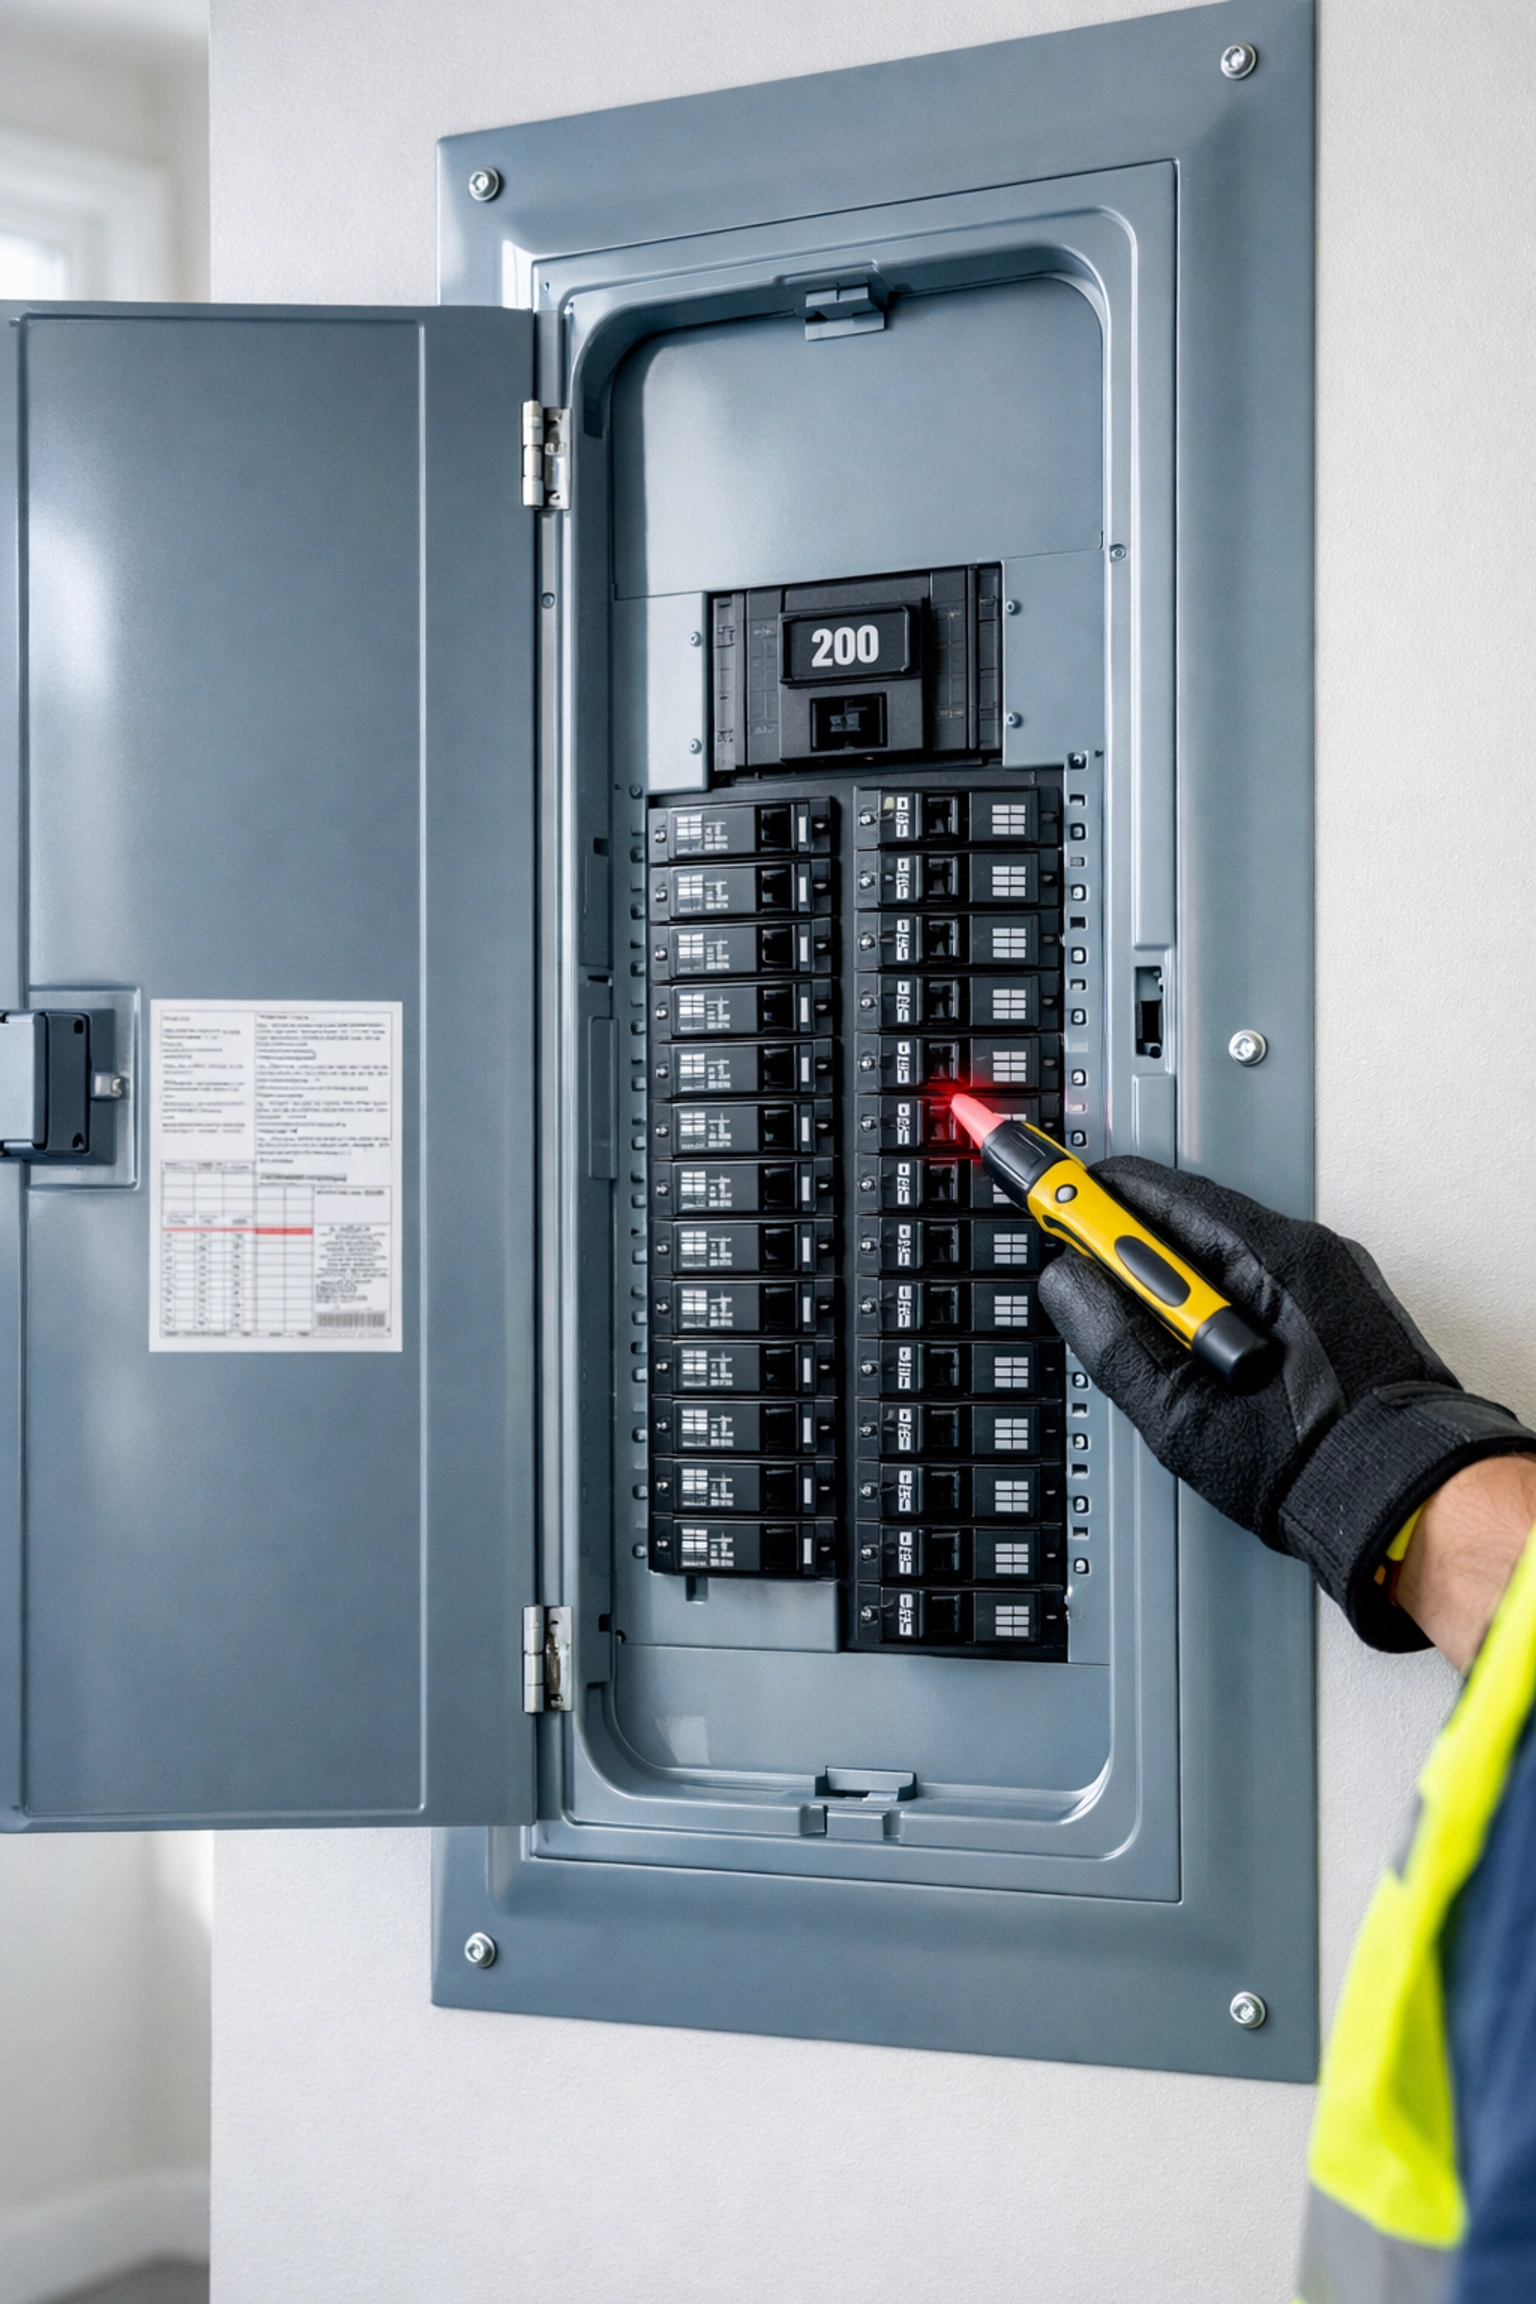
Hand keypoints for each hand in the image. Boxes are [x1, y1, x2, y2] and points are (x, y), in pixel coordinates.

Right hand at [1036, 1158, 1535, 1650]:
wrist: (1408, 1508)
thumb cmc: (1319, 1468)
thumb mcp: (1183, 1415)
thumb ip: (1114, 1342)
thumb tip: (1068, 1288)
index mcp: (1275, 1259)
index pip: (1159, 1195)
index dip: (1092, 1200)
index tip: (1050, 1196)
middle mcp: (1311, 1255)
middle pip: (1191, 1222)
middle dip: (1129, 1247)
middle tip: (1080, 1270)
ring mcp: (1334, 1284)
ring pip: (1225, 1258)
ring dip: (1174, 1285)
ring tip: (1142, 1334)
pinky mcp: (1343, 1317)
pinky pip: (1261, 1288)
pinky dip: (1217, 1307)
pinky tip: (1199, 1354)